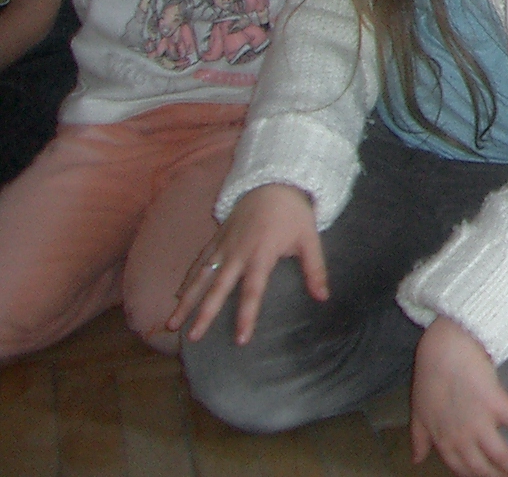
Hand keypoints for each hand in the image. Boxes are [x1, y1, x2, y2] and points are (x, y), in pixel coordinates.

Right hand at [167, 182, 324, 344]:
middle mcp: (237, 254)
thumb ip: (315, 269)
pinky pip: (199, 261)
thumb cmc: (293, 212)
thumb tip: (323, 297)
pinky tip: (178, 295)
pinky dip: (188, 278)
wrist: (274, 181)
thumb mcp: (310, 238)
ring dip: (186, 300)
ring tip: (172, 323)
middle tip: (193, 337)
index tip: (240, 339)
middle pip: (218, 289)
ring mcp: (223, 246)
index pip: (252, 292)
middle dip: (204, 314)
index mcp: (261, 255)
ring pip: (201, 277)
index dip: (246, 316)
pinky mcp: (216, 239)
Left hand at [410, 315, 507, 476]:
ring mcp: (481, 422)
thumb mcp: (419, 413)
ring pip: (500, 455)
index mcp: (443, 441)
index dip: (474, 475)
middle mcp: (462, 438)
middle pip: (481, 468)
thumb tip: (416, 459)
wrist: (444, 351)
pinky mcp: (498, 404)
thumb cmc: (429, 378)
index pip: (460, 468)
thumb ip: (418, 439)